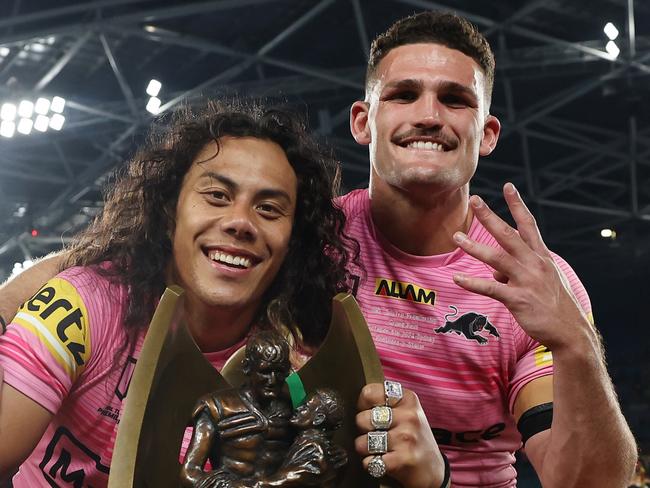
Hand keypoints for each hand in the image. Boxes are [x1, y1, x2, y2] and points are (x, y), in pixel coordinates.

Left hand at [355, 383, 444, 487]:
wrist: (433, 470)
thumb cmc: (412, 438)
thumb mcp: (405, 412)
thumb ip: (383, 403)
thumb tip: (353, 404)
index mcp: (407, 399)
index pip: (368, 393)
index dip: (363, 406)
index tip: (370, 414)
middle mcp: (409, 416)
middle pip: (361, 419)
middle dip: (363, 431)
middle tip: (376, 435)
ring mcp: (406, 437)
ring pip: (362, 442)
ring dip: (366, 450)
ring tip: (379, 450)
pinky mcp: (403, 459)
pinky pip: (369, 462)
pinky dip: (371, 464)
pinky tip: (384, 462)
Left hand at [452, 182, 590, 350]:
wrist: (571, 332)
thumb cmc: (554, 305)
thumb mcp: (541, 281)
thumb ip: (517, 270)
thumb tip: (495, 271)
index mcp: (541, 257)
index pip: (528, 224)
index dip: (517, 205)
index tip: (508, 186)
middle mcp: (535, 264)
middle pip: (509, 235)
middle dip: (490, 217)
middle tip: (475, 200)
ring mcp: (527, 281)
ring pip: (497, 258)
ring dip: (474, 247)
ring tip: (456, 237)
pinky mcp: (519, 300)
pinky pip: (491, 288)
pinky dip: (472, 283)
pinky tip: (457, 278)